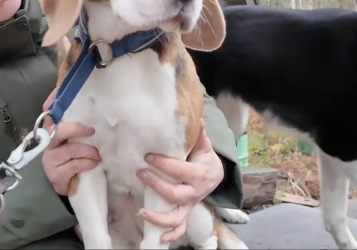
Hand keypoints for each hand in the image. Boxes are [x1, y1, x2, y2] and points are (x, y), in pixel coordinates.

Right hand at [41, 88, 99, 195]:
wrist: (68, 183)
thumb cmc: (73, 156)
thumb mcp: (75, 137)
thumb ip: (76, 123)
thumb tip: (83, 103)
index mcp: (51, 130)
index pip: (52, 114)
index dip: (57, 105)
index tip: (75, 107)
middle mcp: (47, 143)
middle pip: (59, 131)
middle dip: (76, 129)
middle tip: (92, 131)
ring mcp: (49, 159)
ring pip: (70, 150)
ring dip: (88, 151)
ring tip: (97, 154)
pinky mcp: (55, 174)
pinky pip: (74, 165)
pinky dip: (87, 163)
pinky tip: (94, 163)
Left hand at [136, 119, 224, 242]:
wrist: (216, 176)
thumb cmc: (204, 159)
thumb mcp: (204, 146)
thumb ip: (199, 135)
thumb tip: (198, 119)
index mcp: (199, 174)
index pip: (179, 170)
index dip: (163, 164)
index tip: (147, 157)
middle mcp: (195, 192)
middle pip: (174, 194)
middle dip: (156, 184)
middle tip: (140, 173)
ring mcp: (189, 205)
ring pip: (176, 217)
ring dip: (158, 218)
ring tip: (141, 212)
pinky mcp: (185, 212)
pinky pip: (180, 229)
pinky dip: (171, 235)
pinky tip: (159, 238)